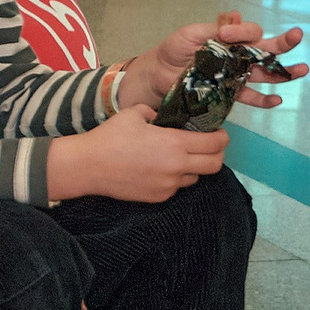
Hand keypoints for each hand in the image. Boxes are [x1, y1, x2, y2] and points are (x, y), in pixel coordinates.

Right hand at [50, 104, 226, 202]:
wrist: (88, 166)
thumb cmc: (109, 137)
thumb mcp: (133, 114)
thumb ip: (154, 112)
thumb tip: (161, 116)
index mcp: (174, 143)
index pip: (214, 143)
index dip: (222, 137)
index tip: (218, 133)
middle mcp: (176, 166)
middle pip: (215, 165)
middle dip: (217, 155)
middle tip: (209, 148)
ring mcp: (168, 185)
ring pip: (195, 177)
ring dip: (193, 167)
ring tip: (177, 158)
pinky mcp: (158, 197)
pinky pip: (175, 187)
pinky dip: (173, 178)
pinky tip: (157, 169)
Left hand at [132, 11, 307, 110]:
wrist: (157, 74)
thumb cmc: (173, 49)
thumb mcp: (192, 33)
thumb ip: (214, 29)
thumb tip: (236, 18)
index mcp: (231, 38)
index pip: (251, 32)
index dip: (245, 32)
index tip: (226, 33)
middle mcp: (238, 55)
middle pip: (267, 49)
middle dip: (283, 43)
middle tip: (297, 36)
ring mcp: (236, 75)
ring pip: (265, 74)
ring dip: (285, 73)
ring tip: (302, 70)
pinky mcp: (229, 93)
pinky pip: (250, 97)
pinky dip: (264, 99)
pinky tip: (276, 99)